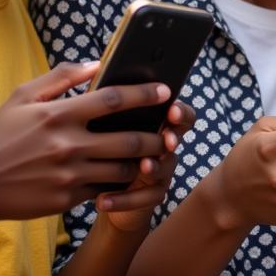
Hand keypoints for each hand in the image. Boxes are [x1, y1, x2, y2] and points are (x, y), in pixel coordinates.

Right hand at [0, 62, 170, 228]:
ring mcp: (70, 175)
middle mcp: (69, 145)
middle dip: (158, 136)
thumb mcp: (23, 96)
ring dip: (143, 163)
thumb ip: (62, 77)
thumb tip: (96, 63)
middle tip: (170, 132)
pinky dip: (119, 183)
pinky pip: (105, 190)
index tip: (166, 91)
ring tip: (154, 155)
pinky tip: (127, 175)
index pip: (114, 99)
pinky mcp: (67, 199)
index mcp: (60, 115)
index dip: (146, 94)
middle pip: (131, 140)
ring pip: (124, 169)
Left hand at [99, 100, 196, 231]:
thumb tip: (95, 75)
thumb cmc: (96, 145)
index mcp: (155, 122)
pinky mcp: (151, 194)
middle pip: (176, 138)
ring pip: (165, 168)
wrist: (95, 186)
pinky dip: (125, 199)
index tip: (172, 111)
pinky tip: (102, 200)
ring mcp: (160, 170)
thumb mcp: (98, 123)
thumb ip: (103, 103)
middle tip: (167, 141)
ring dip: (154, 167)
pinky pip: (146, 197)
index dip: (180, 112)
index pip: (179, 113)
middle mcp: (163, 145)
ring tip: (141, 167)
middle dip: (172, 138)